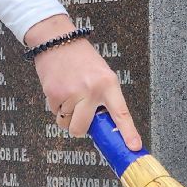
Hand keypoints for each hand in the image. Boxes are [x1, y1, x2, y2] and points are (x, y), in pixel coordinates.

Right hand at [25, 13, 142, 150]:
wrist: (57, 40)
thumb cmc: (82, 59)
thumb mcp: (101, 75)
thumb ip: (104, 99)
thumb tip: (103, 126)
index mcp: (108, 84)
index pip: (121, 113)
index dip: (128, 133)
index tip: (133, 147)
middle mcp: (91, 90)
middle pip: (82, 128)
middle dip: (78, 128)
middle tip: (79, 116)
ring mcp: (71, 92)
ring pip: (66, 122)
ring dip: (66, 114)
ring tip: (69, 94)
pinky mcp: (53, 92)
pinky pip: (54, 112)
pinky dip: (56, 104)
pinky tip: (60, 88)